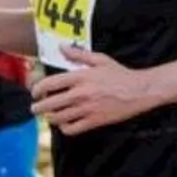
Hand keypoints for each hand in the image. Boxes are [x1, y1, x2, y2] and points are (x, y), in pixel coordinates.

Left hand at [31, 49, 155, 133]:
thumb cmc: (121, 74)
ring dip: (50, 117)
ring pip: (58, 118)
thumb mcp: (101, 60)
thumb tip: (62, 48)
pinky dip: (64, 128)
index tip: (36, 92)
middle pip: (49, 104)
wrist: (141, 90)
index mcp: (81, 77)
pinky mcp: (95, 121)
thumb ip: (79, 54)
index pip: (49, 84)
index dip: (37, 89)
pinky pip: (72, 129)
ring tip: (50, 115)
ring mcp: (87, 109)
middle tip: (36, 108)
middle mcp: (81, 94)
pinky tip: (66, 123)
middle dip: (37, 107)